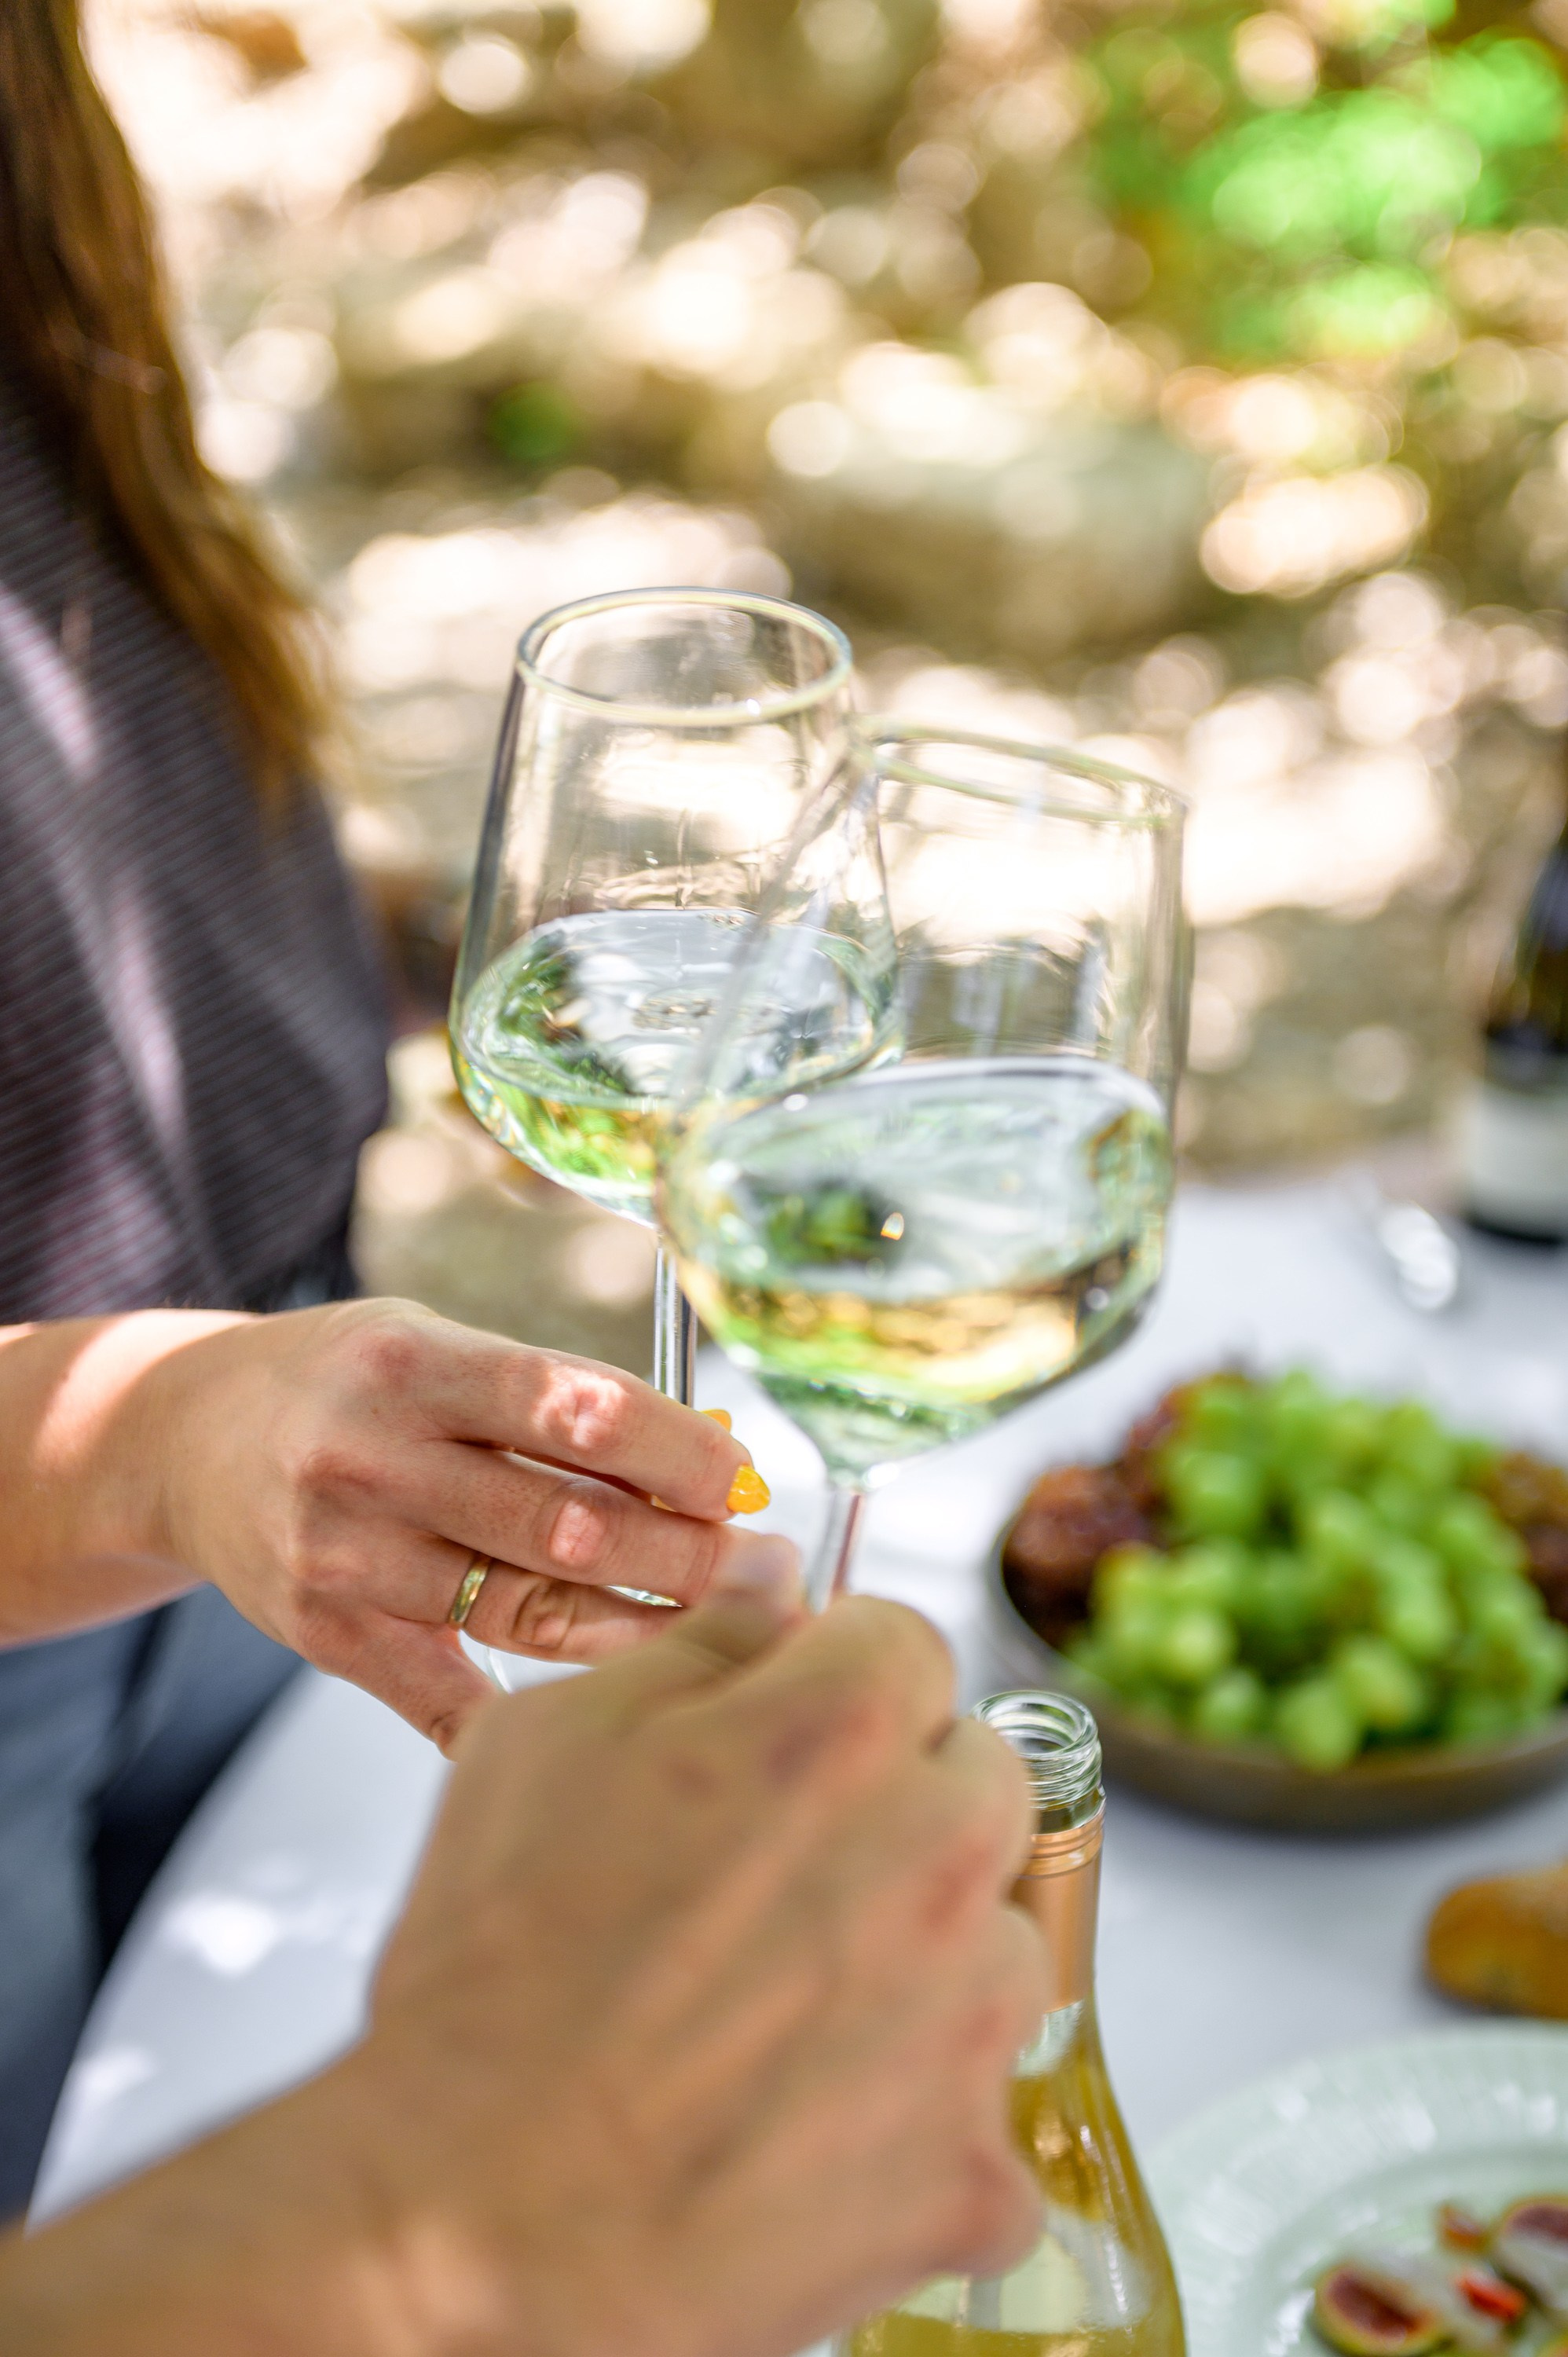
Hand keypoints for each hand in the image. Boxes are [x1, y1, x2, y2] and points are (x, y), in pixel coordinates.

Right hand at [145, 1298, 797, 1746]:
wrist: (187, 1439)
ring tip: (717, 1628)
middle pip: (564, 1525)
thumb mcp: (439, 1346)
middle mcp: (373, 1460)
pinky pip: (449, 1699)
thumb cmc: (350, 1383)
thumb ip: (551, 1400)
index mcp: (417, 1365)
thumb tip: (703, 1461)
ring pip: (526, 1613)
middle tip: (759, 1569)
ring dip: (640, 1627)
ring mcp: (346, 1559)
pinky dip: (530, 1725)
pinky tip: (608, 1727)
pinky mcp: (327, 1638)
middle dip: (683, 1553)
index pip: (577, 1410)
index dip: (680, 1453)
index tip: (746, 1479)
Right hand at [360, 1592, 1046, 2356]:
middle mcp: (933, 1851)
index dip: (839, 1689)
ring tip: (790, 2021)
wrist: (472, 2212)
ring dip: (926, 1965)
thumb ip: (699, 1647)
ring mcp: (970, 2018)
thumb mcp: (550, 1743)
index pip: (908, 1646)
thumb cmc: (493, 1979)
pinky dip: (919, 2131)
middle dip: (903, 1809)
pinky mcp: (973, 2167)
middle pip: (980, 1781)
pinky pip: (986, 2120)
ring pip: (997, 1944)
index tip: (794, 1745)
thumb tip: (777, 1585)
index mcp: (838, 1728)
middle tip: (785, 1885)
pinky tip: (811, 2137)